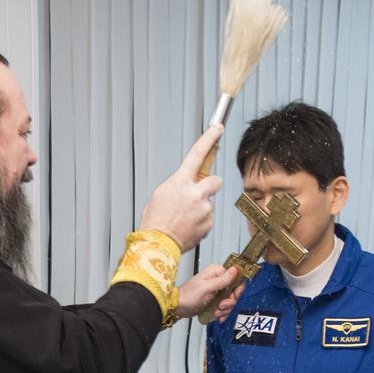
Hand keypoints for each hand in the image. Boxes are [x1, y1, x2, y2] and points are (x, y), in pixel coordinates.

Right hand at [138, 125, 223, 251]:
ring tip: (184, 219)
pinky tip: (187, 227)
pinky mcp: (208, 223)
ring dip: (200, 209)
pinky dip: (200, 223)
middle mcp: (195, 193)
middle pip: (215, 180)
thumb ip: (178, 186)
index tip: (218, 129)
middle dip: (209, 186)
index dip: (209, 139)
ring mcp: (204, 209)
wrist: (158, 244)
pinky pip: (207, 219)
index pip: (197, 154)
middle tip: (198, 195)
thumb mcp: (161, 194)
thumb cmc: (155, 220)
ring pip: (208, 203)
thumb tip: (188, 186)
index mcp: (180, 182)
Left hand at [175, 264, 238, 317]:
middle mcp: (218, 279)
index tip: (233, 296)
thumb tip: (235, 269)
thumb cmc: (188, 296)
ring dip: (225, 309)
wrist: (179, 307)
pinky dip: (222, 312)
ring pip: (231, 300)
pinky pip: (225, 306)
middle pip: (235, 290)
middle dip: (230, 301)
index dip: (237, 288)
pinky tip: (217, 315)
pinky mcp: (215, 299)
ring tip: (216, 311)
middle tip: (221, 305)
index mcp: (216, 272)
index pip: (236, 277)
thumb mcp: (207, 287)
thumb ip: (223, 280)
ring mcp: (217, 290)